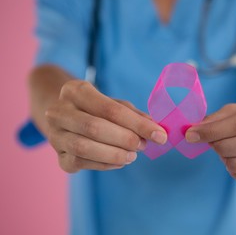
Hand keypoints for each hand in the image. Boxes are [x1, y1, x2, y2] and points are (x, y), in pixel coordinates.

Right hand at [45, 80, 166, 172]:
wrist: (66, 117)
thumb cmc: (96, 109)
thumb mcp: (114, 104)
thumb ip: (134, 115)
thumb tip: (156, 129)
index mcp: (75, 91)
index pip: (110, 109)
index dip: (137, 124)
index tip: (160, 135)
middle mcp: (58, 111)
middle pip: (94, 127)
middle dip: (125, 139)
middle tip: (143, 145)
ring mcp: (55, 135)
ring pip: (84, 148)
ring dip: (114, 154)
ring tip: (132, 155)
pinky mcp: (59, 157)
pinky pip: (81, 163)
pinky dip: (105, 164)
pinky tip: (119, 161)